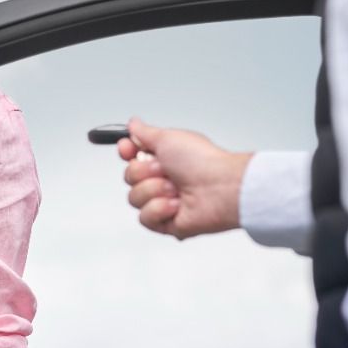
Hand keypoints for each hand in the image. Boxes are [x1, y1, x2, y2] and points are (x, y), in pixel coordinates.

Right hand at [117, 119, 252, 239]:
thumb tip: (133, 124)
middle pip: (129, 177)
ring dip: (154, 191)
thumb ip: (144, 132)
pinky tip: (176, 205)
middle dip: (144, 172)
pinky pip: (144, 218)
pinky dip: (159, 210)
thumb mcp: (168, 137)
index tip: (128, 148)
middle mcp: (161, 179)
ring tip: (175, 189)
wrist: (220, 188)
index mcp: (163, 158)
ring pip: (134, 198)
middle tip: (164, 170)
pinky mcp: (166, 222)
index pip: (131, 156)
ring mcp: (163, 201)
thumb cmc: (202, 162)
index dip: (126, 151)